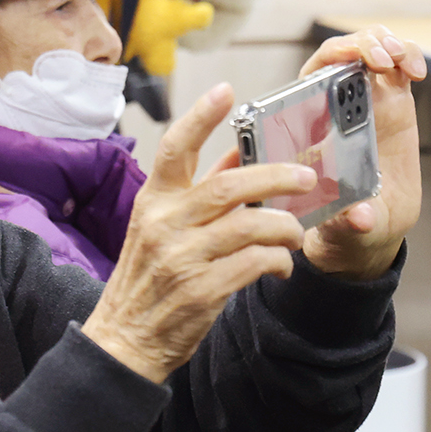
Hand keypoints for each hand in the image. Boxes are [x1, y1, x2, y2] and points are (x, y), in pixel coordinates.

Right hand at [82, 83, 314, 382]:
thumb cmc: (146, 282)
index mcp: (152, 202)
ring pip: (250, 225)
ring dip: (285, 227)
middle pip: (230, 185)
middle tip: (307, 178)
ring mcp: (181, 258)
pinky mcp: (201, 291)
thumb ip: (197, 194)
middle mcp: (163, 224)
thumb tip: (235, 157)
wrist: (124, 340)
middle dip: (276, 176)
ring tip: (296, 234)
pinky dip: (277, 261)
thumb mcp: (159, 229)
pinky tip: (282, 266)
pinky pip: (254, 263)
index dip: (201, 117)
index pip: (175, 148)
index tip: (226, 91)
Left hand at [296, 26, 425, 280]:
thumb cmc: (346, 225)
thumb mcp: (349, 230)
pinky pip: (399, 64)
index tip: (349, 60)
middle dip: (361, 44)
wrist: (369, 227)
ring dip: (386, 43)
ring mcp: (364, 100)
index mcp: (312, 128)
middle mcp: (335, 108)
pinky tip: (418, 71)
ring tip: (404, 62)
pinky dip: (409, 56)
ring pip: (370, 50)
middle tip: (382, 60)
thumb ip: (352, 224)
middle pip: (341, 53)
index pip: (310, 76)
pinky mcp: (393, 100)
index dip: (328, 59)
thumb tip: (359, 216)